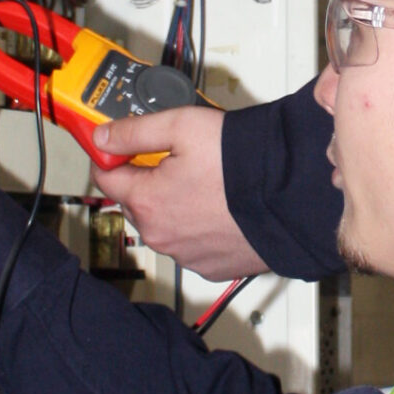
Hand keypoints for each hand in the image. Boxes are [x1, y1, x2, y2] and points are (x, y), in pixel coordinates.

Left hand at [93, 106, 267, 278]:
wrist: (290, 197)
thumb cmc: (240, 163)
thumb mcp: (181, 126)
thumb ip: (134, 131)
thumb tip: (103, 138)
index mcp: (146, 201)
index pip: (105, 177)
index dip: (113, 156)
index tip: (124, 147)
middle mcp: (161, 235)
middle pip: (136, 203)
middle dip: (148, 182)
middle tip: (178, 160)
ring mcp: (186, 255)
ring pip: (165, 226)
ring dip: (175, 207)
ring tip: (206, 184)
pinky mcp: (211, 266)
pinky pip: (192, 245)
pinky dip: (199, 228)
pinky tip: (220, 209)